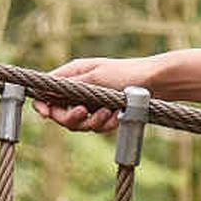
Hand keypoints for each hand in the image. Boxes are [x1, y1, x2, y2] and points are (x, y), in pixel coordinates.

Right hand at [35, 54, 183, 132]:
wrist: (157, 82)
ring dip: (93, 122)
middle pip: (61, 113)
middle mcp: (79, 89)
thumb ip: (70, 87)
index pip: (47, 92)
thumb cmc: (127, 73)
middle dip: (72, 117)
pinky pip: (97, 127)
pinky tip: (117, 117)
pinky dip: (106, 125)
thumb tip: (46, 94)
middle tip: (83, 113)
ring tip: (109, 113)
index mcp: (73, 75)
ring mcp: (92, 103)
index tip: (46, 115)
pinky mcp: (105, 113)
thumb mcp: (96, 77)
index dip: (44, 105)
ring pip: (80, 124)